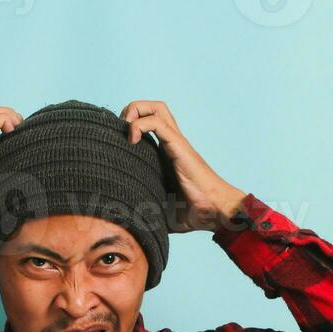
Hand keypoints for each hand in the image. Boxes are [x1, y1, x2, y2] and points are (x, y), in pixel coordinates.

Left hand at [119, 100, 246, 233]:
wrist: (214, 211)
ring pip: (156, 108)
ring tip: (126, 131)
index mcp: (167, 153)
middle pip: (154, 107)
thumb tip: (127, 224)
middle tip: (121, 131)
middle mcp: (172, 143)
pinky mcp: (178, 146)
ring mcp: (176, 142)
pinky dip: (140, 125)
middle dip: (132, 110)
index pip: (150, 123)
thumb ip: (145, 210)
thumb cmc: (193, 213)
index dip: (131, 125)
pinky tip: (132, 140)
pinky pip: (156, 122)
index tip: (118, 143)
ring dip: (135, 111)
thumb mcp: (161, 211)